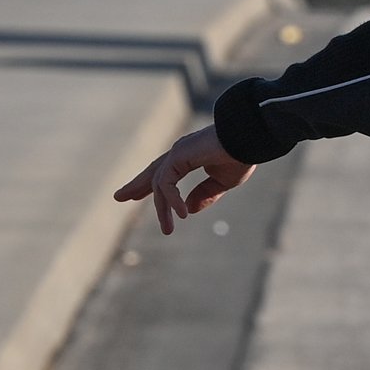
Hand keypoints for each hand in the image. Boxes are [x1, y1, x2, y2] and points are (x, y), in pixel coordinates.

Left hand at [113, 125, 255, 234]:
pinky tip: (180, 214)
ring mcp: (177, 153)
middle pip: (152, 172)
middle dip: (136, 186)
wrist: (251, 138)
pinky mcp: (178, 156)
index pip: (164, 171)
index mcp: (189, 155)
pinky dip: (172, 200)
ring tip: (168, 230)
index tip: (136, 195)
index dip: (150, 184)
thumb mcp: (223, 182)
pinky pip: (167, 184)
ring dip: (163, 209)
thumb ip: (204, 194)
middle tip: (119, 197)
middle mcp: (179, 152)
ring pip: (159, 185)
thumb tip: (187, 210)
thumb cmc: (242, 156)